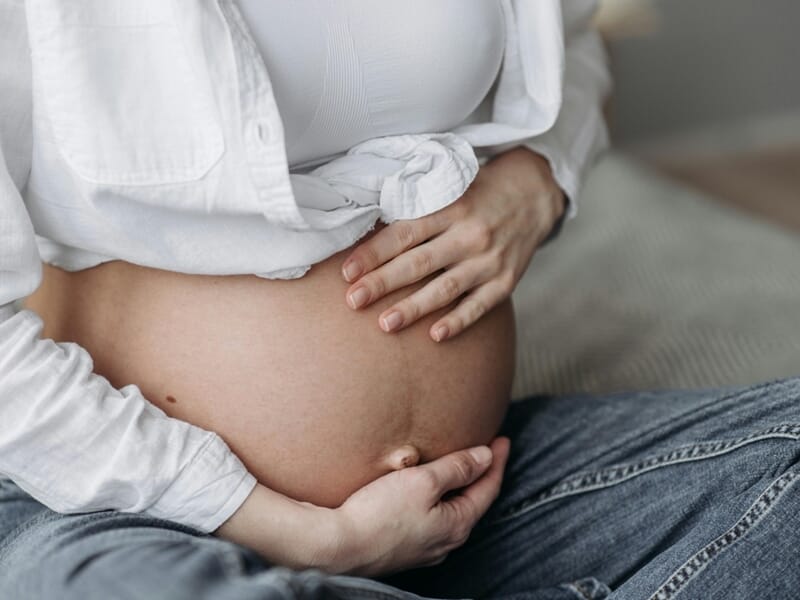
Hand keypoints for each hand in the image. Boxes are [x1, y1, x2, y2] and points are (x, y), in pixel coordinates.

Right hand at [214, 437, 510, 576]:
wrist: (336, 546)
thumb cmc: (378, 514)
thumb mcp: (423, 481)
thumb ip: (456, 467)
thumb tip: (485, 456)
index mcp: (456, 525)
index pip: (488, 489)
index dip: (497, 462)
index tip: (503, 439)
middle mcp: (444, 541)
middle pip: (472, 502)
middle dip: (481, 475)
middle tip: (488, 450)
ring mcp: (423, 546)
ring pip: (450, 511)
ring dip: (457, 487)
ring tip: (459, 466)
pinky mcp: (401, 545)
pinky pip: (430, 517)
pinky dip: (436, 498)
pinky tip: (424, 489)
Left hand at [341, 147, 564, 341]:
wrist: (534, 193)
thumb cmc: (478, 191)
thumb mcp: (450, 185)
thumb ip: (418, 204)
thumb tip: (365, 223)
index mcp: (451, 206)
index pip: (405, 232)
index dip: (374, 252)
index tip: (347, 271)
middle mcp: (470, 234)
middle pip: (419, 262)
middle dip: (383, 283)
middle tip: (353, 301)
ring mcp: (489, 260)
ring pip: (446, 288)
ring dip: (414, 308)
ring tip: (385, 324)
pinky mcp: (505, 281)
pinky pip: (480, 306)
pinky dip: (458, 321)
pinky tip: (435, 335)